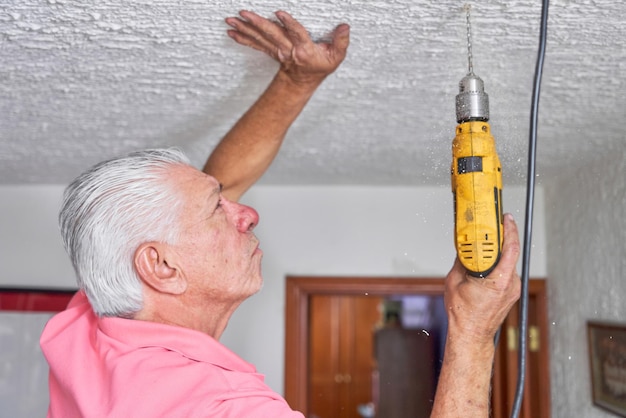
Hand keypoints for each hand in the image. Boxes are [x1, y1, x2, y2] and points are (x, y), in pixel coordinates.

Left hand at [225, 10, 349, 86]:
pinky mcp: (270, 50)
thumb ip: (341, 41)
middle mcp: (288, 50)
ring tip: (231, 20)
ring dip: (244, 28)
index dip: (289, 24)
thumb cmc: (319, 67)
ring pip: (260, 38)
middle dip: (257, 23)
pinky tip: (231, 31)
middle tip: (244, 13)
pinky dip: (242, 37)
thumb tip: (345, 26)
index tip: (280, 13)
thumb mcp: (335, 57)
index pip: (296, 34)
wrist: (302, 82)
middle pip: (272, 34)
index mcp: (304, 50)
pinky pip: (255, 43)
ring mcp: (277, 50)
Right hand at [444, 213, 520, 344]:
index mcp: (498, 281)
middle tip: (492, 226)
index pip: (510, 249)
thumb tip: (463, 247)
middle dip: (501, 238)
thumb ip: (461, 261)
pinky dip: (498, 264)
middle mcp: (510, 284)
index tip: (505, 218)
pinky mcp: (511, 292)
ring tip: (486, 245)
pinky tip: (487, 263)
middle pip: (510, 253)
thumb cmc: (463, 313)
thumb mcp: (454, 281)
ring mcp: (513, 289)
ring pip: (508, 262)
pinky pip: (507, 271)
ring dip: (498, 253)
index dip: (509, 231)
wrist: (471, 334)